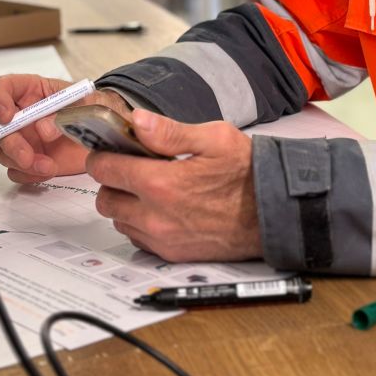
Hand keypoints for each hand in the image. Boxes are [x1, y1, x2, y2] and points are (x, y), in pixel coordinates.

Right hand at [0, 73, 128, 183]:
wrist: (107, 134)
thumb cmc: (95, 109)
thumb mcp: (87, 103)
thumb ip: (65, 112)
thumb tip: (42, 129)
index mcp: (31, 91)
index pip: (1, 87)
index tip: (7, 116)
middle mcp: (22, 115)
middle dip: (11, 144)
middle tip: (28, 157)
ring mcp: (24, 138)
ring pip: (3, 152)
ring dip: (22, 163)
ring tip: (49, 166)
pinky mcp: (29, 159)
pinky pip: (16, 170)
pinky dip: (28, 175)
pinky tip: (48, 170)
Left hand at [90, 110, 261, 262]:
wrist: (273, 211)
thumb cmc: (247, 172)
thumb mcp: (214, 139)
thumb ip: (170, 132)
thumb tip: (137, 121)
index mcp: (161, 183)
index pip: (104, 170)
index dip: (103, 155)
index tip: (110, 149)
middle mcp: (155, 216)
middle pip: (104, 199)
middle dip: (112, 181)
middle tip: (132, 168)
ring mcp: (162, 239)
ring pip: (119, 221)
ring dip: (125, 204)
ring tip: (150, 188)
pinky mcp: (171, 254)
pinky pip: (137, 239)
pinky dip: (140, 223)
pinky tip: (162, 208)